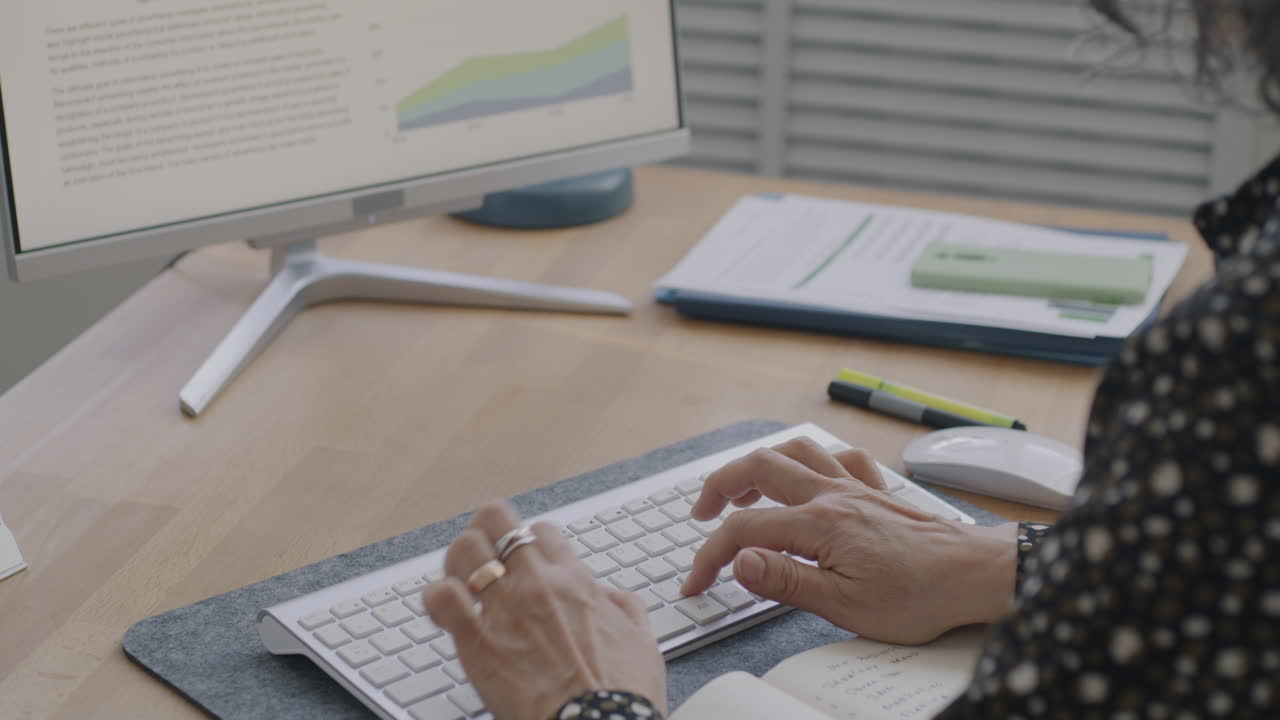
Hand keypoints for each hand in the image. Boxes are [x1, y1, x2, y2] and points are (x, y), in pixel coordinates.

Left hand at [423, 503, 666, 719]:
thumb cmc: (622, 696)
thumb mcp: (643, 642)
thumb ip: (627, 609)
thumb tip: (613, 597)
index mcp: (576, 581)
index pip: (542, 530)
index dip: (529, 541)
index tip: (524, 558)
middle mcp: (538, 585)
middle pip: (497, 520)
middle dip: (485, 532)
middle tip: (483, 553)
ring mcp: (505, 609)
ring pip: (465, 549)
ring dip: (457, 561)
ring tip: (459, 580)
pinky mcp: (477, 642)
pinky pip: (442, 598)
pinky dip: (436, 598)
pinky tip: (442, 611)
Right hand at [682, 437, 1017, 644]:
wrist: (975, 575)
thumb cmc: (918, 596)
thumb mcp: (845, 605)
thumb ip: (785, 580)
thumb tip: (738, 562)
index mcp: (818, 525)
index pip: (744, 532)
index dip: (710, 557)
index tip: (696, 582)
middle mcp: (831, 495)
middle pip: (758, 468)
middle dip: (719, 487)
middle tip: (701, 515)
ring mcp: (854, 487)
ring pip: (794, 451)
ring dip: (759, 464)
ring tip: (742, 489)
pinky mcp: (875, 491)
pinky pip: (838, 456)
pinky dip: (814, 458)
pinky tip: (808, 474)